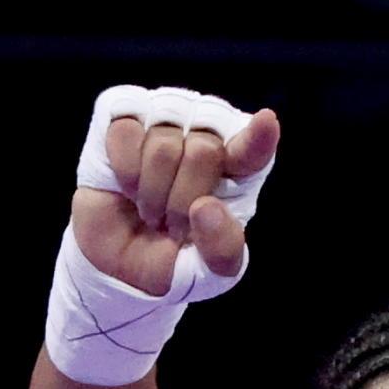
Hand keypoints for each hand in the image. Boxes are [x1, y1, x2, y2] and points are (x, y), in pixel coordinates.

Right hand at [70, 100, 275, 300]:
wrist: (121, 262)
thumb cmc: (173, 258)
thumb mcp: (209, 272)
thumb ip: (221, 248)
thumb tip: (205, 207)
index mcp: (235, 170)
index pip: (252, 150)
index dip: (258, 138)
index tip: (266, 123)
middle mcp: (203, 135)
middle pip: (204, 151)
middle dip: (183, 201)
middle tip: (172, 226)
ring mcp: (164, 120)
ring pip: (164, 144)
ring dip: (152, 191)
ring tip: (150, 211)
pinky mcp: (124, 116)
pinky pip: (126, 131)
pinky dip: (126, 169)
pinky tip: (128, 186)